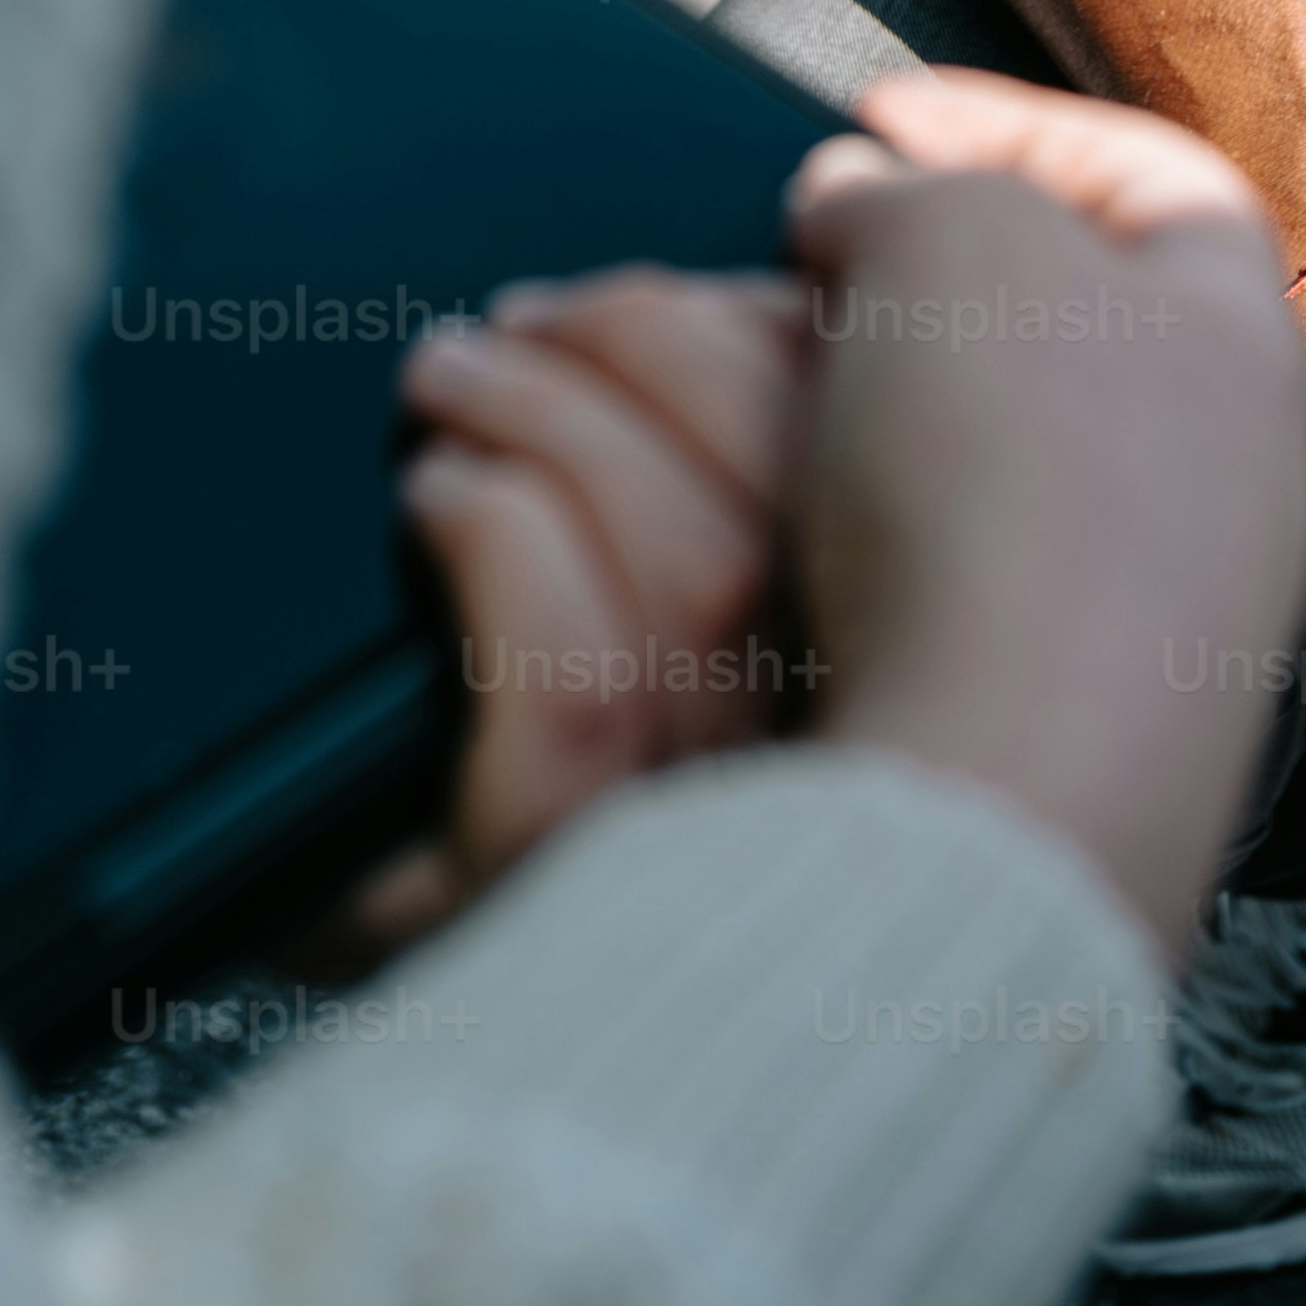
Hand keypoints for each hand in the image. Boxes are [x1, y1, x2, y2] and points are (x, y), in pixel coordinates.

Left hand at [322, 265, 814, 957]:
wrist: (414, 1013)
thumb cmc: (522, 770)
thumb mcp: (693, 607)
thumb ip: (757, 468)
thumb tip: (769, 300)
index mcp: (881, 679)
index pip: (892, 477)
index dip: (785, 345)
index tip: (689, 292)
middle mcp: (828, 779)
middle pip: (797, 504)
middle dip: (645, 348)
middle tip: (517, 320)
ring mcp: (700, 849)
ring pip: (696, 578)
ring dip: (554, 419)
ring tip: (449, 376)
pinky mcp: (550, 891)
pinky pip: (576, 695)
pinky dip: (504, 546)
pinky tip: (435, 499)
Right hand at [782, 70, 1305, 957]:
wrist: (1014, 789)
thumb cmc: (1014, 489)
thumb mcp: (952, 236)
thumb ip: (904, 186)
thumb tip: (852, 205)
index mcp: (1242, 337)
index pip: (1145, 174)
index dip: (999, 121)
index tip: (871, 122)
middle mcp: (1226, 475)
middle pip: (1065, 322)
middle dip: (921, 277)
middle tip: (805, 266)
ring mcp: (1154, 615)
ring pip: (998, 465)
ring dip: (879, 419)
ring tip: (768, 403)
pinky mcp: (1058, 722)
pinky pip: (959, 586)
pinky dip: (874, 543)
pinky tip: (798, 545)